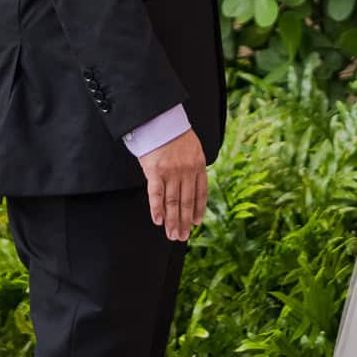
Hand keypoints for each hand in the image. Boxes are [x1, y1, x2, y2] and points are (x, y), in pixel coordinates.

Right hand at [139, 125, 207, 242]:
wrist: (160, 119)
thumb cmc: (176, 134)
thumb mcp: (193, 149)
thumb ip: (194, 167)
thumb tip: (193, 186)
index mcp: (199, 165)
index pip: (201, 193)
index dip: (198, 210)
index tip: (195, 224)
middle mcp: (187, 171)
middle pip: (186, 202)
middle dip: (184, 222)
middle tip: (182, 237)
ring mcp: (171, 172)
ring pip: (173, 202)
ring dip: (172, 221)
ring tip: (172, 235)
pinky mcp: (155, 171)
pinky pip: (156, 194)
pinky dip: (157, 209)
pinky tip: (158, 221)